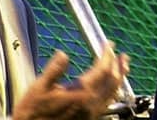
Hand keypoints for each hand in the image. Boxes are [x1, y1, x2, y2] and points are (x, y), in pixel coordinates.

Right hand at [12, 41, 129, 119]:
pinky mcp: (89, 118)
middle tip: (123, 55)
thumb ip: (54, 70)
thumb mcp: (40, 86)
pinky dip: (113, 91)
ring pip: (112, 93)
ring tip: (123, 69)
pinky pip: (107, 102)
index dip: (107, 55)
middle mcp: (90, 103)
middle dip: (118, 66)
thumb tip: (63, 54)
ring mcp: (92, 112)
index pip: (102, 70)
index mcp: (81, 92)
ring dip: (119, 79)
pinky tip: (110, 88)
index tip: (109, 44)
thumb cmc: (34, 109)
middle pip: (112, 82)